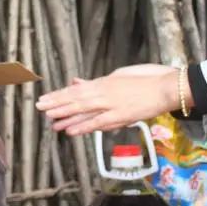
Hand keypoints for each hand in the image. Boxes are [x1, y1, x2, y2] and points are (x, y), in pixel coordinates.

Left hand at [35, 63, 182, 135]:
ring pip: (82, 110)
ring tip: (49, 120)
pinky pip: (97, 123)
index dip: (59, 95)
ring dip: (65, 115)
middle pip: (75, 99)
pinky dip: (82, 126)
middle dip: (56, 103)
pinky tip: (69, 130)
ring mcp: (111, 104)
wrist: (167, 87)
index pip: (76, 90)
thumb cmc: (147, 78)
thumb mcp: (120, 74)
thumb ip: (98, 81)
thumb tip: (79, 82)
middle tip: (39, 107)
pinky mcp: (120, 116)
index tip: (45, 99)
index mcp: (104, 82)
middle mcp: (104, 92)